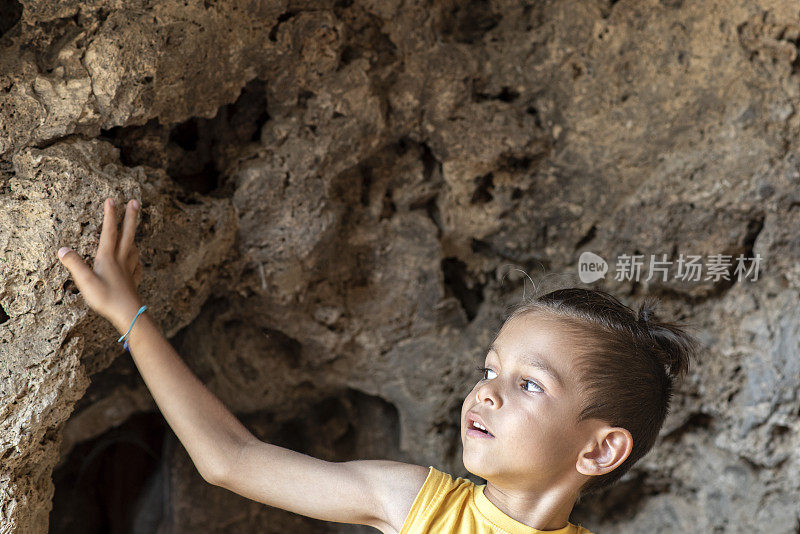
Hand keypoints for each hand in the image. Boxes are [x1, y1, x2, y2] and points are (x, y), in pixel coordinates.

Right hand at [57, 198, 145, 333]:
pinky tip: (136, 261)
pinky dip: (136, 260)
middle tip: (135, 201)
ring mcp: (129, 270)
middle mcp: (121, 260)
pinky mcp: (132, 281)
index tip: (111, 199)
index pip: (109, 232)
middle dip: (131, 217)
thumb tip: (62, 249)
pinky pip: (136, 266)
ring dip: (133, 236)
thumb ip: (74, 264)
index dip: (110, 215)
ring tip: (135, 230)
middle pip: (127, 234)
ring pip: (133, 248)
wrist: (129, 314)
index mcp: (108, 257)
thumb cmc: (107, 298)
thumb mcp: (85, 281)